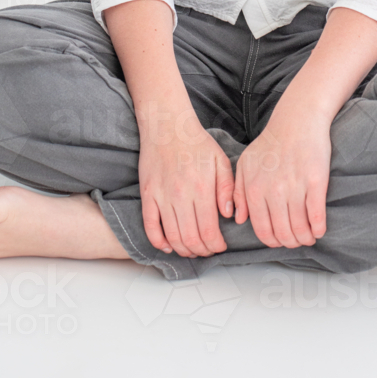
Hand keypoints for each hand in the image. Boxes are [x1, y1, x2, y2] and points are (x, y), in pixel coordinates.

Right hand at [138, 113, 234, 257]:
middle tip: (208, 250)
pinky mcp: (147, 195)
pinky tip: (168, 246)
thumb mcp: (221, 161)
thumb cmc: (196, 143)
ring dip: (183, 250)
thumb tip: (229, 215)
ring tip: (192, 250)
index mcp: (202, 188)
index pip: (209, 231)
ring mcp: (161, 196)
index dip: (215, 245)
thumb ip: (227, 189)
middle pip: (190, 239)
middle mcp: (181, 195)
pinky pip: (150, 227)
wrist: (168, 127)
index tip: (220, 246)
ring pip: (172, 237)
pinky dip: (158, 242)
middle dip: (202, 251)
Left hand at [233, 112, 330, 248]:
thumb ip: (238, 192)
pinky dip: (318, 229)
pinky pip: (317, 217)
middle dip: (290, 243)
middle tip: (296, 240)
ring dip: (305, 238)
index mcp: (254, 189)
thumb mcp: (246, 164)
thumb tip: (239, 219)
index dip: (272, 241)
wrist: (297, 121)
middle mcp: (273, 191)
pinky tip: (319, 230)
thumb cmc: (271, 143)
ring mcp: (295, 187)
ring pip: (300, 229)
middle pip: (282, 233)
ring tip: (308, 236)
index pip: (262, 229)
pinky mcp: (316, 182)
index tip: (280, 240)